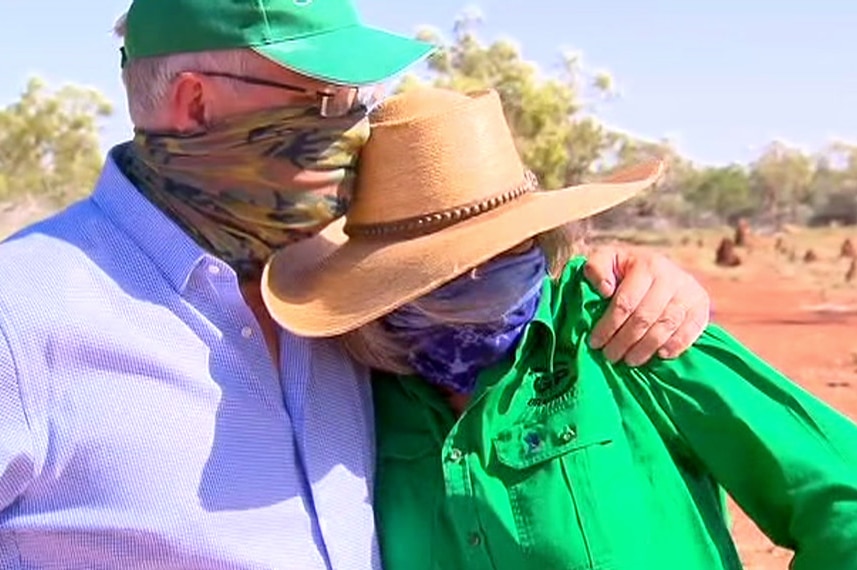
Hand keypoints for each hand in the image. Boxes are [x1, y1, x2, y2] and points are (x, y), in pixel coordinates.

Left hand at [583, 246, 710, 365]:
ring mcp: (688, 291)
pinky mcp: (701, 305)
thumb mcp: (607, 259)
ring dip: (646, 348)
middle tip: (610, 356)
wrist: (659, 265)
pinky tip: (659, 355)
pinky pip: (690, 330)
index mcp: (646, 265)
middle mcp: (670, 276)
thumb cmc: (626, 268)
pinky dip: (675, 346)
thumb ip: (596, 268)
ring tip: (630, 360)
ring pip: (666, 326)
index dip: (608, 326)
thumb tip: (605, 290)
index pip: (625, 302)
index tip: (595, 343)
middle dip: (624, 341)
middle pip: (645, 317)